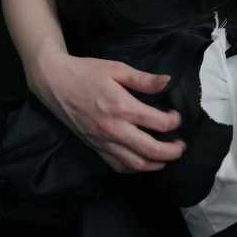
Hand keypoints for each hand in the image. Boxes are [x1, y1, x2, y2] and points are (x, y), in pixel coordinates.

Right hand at [29, 51, 185, 172]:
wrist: (54, 83)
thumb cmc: (86, 72)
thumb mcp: (117, 69)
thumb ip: (144, 79)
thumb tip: (167, 82)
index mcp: (122, 107)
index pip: (159, 123)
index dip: (174, 121)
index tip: (176, 116)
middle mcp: (114, 129)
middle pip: (151, 150)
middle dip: (172, 151)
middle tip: (181, 146)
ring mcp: (103, 141)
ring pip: (136, 164)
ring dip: (156, 164)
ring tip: (167, 156)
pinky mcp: (95, 147)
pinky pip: (118, 166)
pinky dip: (135, 167)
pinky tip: (143, 160)